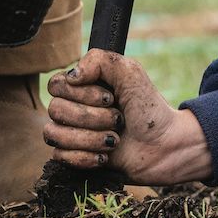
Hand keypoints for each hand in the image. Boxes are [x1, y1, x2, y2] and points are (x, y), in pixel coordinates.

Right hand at [44, 51, 212, 184]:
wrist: (163, 146)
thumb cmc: (148, 107)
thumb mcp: (130, 73)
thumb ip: (99, 60)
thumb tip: (71, 76)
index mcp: (82, 85)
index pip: (56, 85)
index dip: (81, 93)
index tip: (110, 98)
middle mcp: (73, 107)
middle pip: (56, 110)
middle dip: (92, 118)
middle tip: (118, 119)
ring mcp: (72, 133)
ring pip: (54, 134)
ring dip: (90, 138)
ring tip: (114, 139)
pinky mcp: (74, 157)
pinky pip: (60, 156)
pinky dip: (85, 156)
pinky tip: (105, 155)